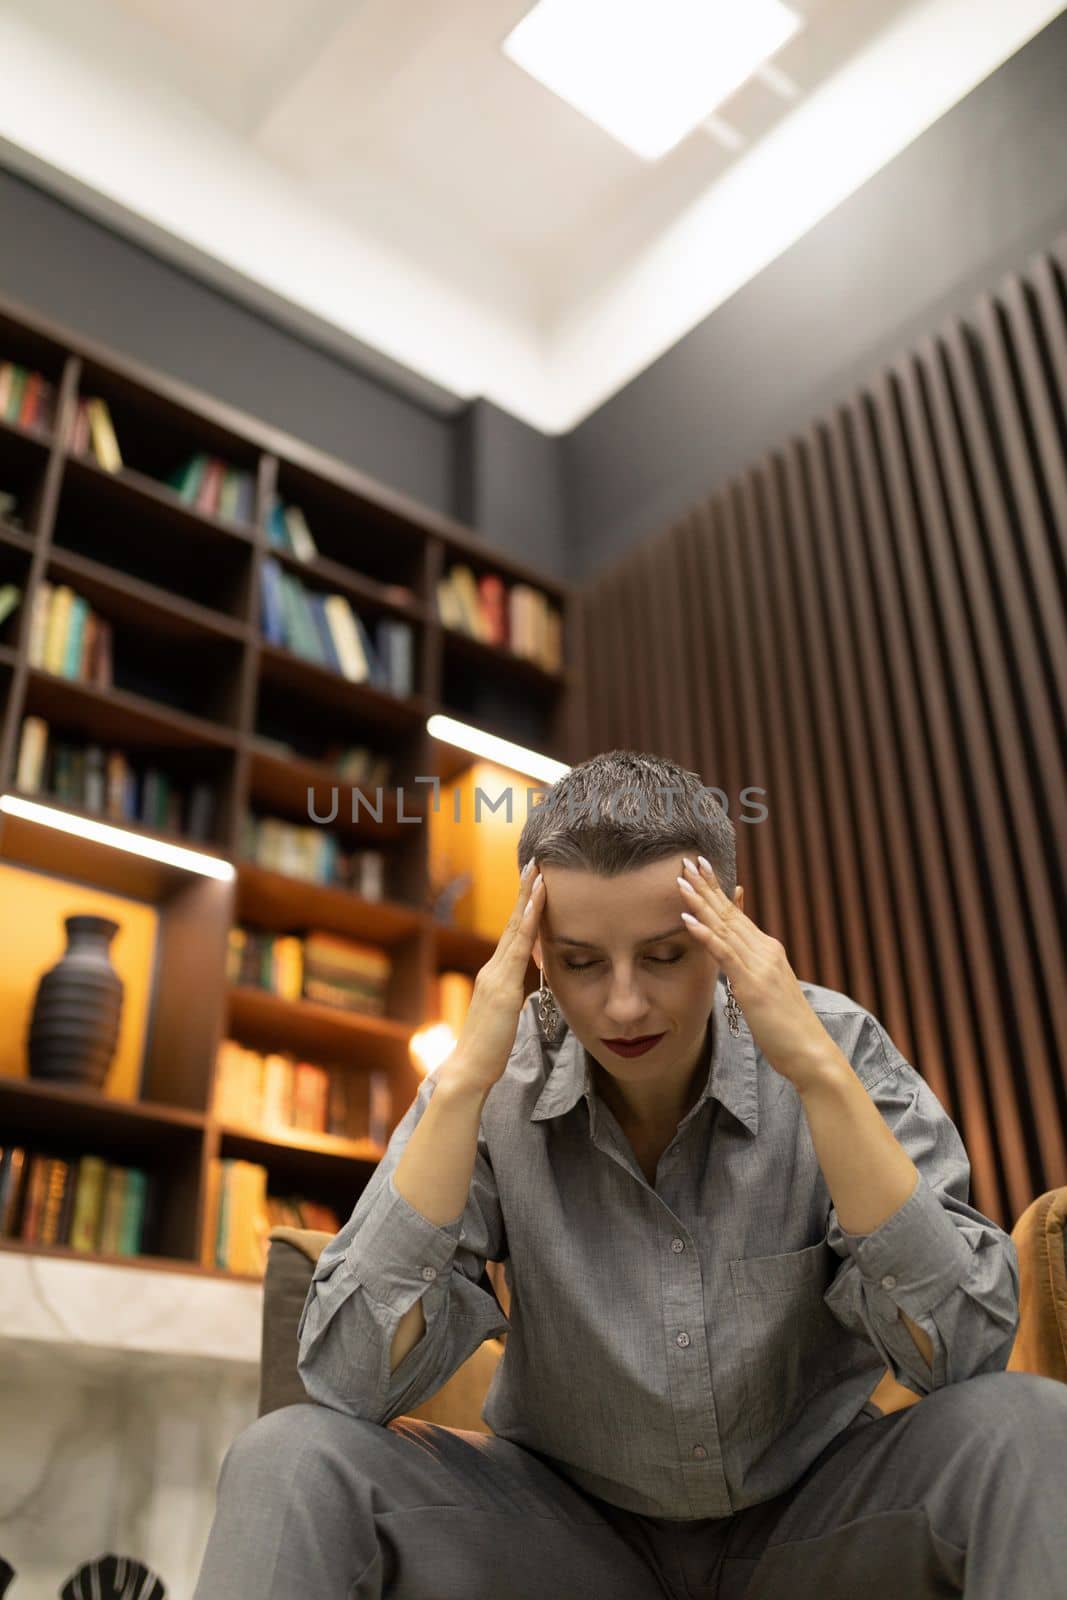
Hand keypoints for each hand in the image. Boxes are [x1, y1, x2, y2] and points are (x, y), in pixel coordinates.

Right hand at [441, 860, 544, 1095]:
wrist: (468, 1071)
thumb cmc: (488, 1051)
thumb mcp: (505, 1018)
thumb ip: (512, 998)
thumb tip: (522, 990)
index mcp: (496, 976)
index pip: (514, 935)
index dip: (525, 907)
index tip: (534, 882)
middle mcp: (493, 969)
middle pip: (513, 922)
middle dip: (524, 891)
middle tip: (535, 862)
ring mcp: (496, 976)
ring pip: (516, 928)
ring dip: (528, 897)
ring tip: (539, 871)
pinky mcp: (502, 987)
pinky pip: (519, 946)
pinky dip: (529, 920)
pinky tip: (538, 901)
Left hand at [677, 856, 830, 1088]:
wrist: (810, 1052)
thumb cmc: (787, 1028)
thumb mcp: (767, 992)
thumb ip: (751, 971)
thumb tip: (735, 961)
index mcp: (768, 951)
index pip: (736, 915)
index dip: (718, 891)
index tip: (701, 870)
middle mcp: (765, 951)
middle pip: (729, 913)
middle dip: (707, 886)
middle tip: (688, 860)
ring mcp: (760, 965)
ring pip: (724, 927)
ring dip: (700, 902)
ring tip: (681, 880)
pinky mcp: (752, 984)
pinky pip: (724, 953)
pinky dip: (705, 934)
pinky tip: (687, 919)